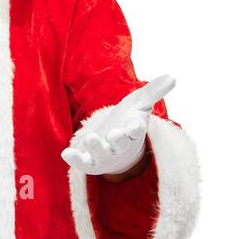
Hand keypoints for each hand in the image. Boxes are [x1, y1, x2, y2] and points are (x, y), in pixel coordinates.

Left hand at [61, 75, 175, 175]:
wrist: (118, 149)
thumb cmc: (128, 122)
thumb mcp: (140, 104)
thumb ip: (154, 91)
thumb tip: (173, 76)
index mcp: (132, 132)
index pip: (136, 131)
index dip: (135, 127)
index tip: (136, 123)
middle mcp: (118, 146)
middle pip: (119, 144)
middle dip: (117, 140)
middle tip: (115, 134)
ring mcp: (103, 155)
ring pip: (100, 154)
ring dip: (95, 147)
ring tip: (90, 138)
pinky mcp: (88, 161)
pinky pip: (81, 162)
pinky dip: (74, 159)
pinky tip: (65, 153)